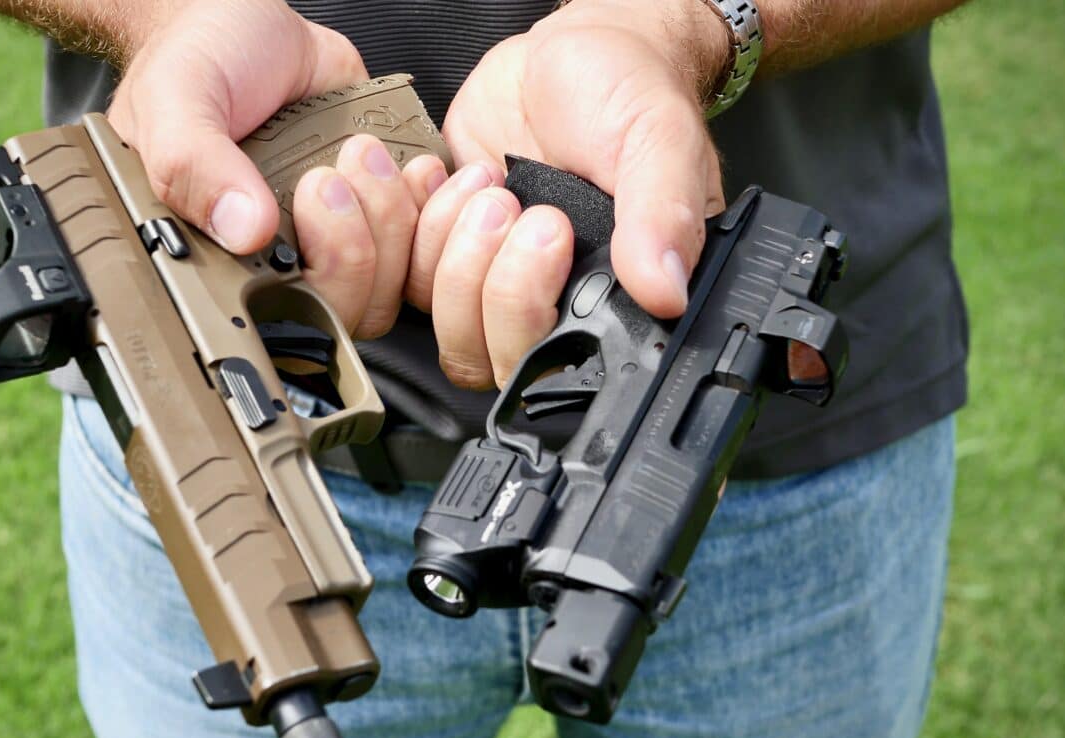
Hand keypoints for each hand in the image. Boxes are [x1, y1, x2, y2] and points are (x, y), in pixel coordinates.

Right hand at [107, 0, 448, 337]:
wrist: (243, 16)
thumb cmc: (197, 59)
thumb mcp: (176, 102)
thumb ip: (194, 166)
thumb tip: (245, 230)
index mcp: (222, 257)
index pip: (276, 320)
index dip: (309, 285)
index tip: (309, 205)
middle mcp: (282, 256)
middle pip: (346, 309)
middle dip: (355, 247)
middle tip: (331, 178)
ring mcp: (335, 235)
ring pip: (392, 284)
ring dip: (393, 220)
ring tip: (360, 153)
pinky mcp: (379, 207)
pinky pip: (424, 244)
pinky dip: (430, 206)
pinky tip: (410, 164)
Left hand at [408, 0, 728, 387]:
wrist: (573, 47)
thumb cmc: (627, 89)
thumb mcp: (660, 141)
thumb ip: (663, 217)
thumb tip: (665, 292)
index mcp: (605, 298)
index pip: (549, 363)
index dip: (526, 308)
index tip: (546, 228)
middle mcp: (546, 300)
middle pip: (479, 354)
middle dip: (480, 275)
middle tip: (507, 200)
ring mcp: (487, 274)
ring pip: (434, 313)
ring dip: (446, 240)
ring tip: (487, 176)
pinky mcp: (443, 241)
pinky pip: (399, 267)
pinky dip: (410, 217)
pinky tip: (444, 172)